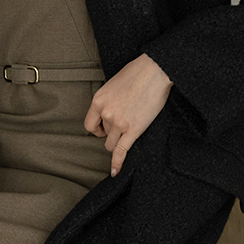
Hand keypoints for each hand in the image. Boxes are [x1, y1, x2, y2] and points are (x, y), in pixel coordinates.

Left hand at [83, 53, 173, 176]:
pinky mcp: (133, 129)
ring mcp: (119, 123)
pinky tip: (115, 171)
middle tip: (125, 124)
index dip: (97, 129)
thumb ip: (109, 100)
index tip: (104, 129)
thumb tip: (111, 109)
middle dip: (112, 133)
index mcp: (99, 101)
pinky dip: (117, 163)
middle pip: (104, 134)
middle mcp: (105, 113)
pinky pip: (121, 151)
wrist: (154, 71)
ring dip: (119, 141)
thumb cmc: (137, 73)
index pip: (90, 125)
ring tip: (130, 131)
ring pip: (112, 143)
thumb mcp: (114, 84)